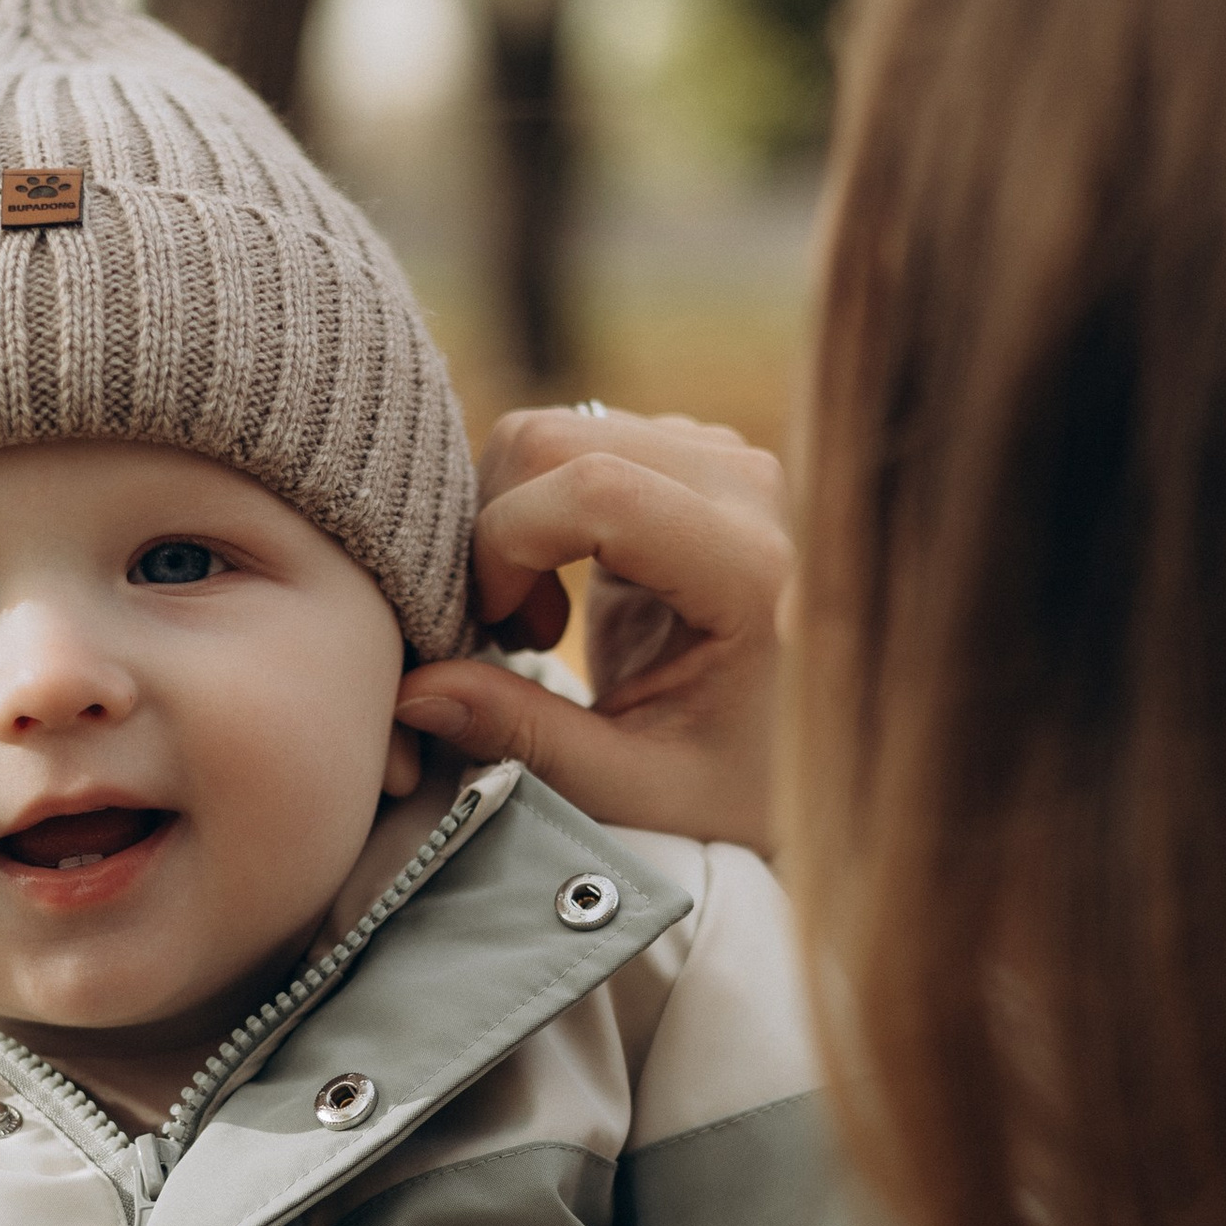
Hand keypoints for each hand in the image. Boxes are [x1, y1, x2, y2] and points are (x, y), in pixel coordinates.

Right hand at [395, 406, 789, 854]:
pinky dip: (533, 514)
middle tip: (508, 634)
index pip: (592, 488)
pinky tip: (562, 594)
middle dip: (490, 532)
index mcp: (753, 569)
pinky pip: (571, 444)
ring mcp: (722, 458)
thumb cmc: (736, 792)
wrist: (815, 761)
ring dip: (507, 524)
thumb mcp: (629, 787)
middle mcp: (749, 487)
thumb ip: (522, 736)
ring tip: (538, 624)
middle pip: (553, 439)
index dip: (504, 547)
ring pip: (550, 433)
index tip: (493, 633)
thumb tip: (410, 689)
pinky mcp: (692, 456)